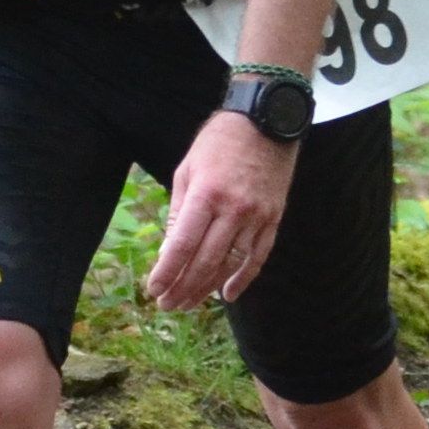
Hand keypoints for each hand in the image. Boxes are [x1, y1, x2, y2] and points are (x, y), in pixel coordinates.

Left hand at [145, 113, 298, 310]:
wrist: (265, 122)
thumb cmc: (218, 144)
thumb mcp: (187, 169)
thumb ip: (178, 212)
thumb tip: (169, 251)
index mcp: (206, 194)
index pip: (183, 244)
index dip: (167, 272)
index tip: (154, 290)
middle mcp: (233, 209)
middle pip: (205, 261)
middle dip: (183, 287)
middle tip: (168, 305)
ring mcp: (257, 216)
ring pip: (231, 265)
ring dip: (208, 289)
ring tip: (189, 304)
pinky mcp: (274, 219)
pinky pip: (258, 257)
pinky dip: (243, 279)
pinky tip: (227, 295)